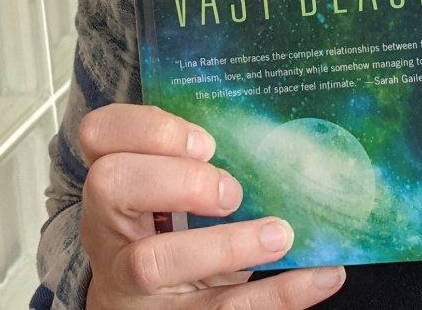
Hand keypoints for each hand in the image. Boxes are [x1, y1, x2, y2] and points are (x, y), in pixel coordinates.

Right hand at [79, 103, 345, 307]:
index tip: (206, 142)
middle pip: (111, 185)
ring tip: (282, 235)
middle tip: (232, 192)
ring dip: (227, 244)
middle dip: (178, 178)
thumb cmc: (174, 241)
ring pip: (154, 261)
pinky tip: (321, 277)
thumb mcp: (178, 199)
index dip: (150, 128)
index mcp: (116, 184)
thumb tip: (289, 136)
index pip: (100, 133)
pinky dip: (279, 293)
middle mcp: (111, 229)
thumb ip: (205, 166)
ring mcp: (130, 282)